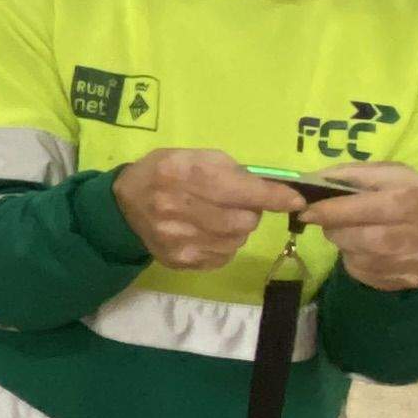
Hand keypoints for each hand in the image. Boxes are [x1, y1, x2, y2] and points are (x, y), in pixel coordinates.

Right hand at [107, 148, 300, 270]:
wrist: (123, 205)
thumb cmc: (165, 172)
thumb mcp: (193, 157)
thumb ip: (230, 171)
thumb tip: (272, 191)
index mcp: (183, 173)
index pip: (239, 189)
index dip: (272, 196)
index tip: (295, 200)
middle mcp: (178, 208)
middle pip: (243, 220)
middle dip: (250, 211)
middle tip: (236, 203)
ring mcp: (178, 239)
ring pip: (236, 241)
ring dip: (237, 229)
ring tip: (217, 217)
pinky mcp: (179, 260)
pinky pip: (222, 256)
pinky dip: (224, 244)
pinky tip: (207, 232)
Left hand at [303, 162, 417, 292]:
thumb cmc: (406, 194)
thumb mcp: (387, 175)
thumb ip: (353, 176)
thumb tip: (314, 184)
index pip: (382, 205)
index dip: (342, 210)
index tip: (311, 210)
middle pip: (375, 239)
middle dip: (340, 230)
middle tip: (325, 224)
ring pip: (369, 260)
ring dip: (345, 246)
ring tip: (342, 233)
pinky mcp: (413, 280)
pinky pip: (370, 275)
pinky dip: (355, 261)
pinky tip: (358, 250)